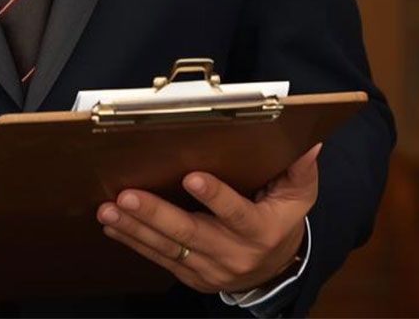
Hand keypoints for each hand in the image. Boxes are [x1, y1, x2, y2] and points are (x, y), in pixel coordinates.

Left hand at [96, 142, 320, 294]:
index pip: (236, 213)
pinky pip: (160, 259)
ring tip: (110, 208)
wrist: (276, 269)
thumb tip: (308, 142)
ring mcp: (210, 269)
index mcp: (261, 230)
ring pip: (169, 247)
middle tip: (127, 195)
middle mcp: (234, 254)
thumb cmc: (282, 220)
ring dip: (136, 228)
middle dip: (155, 214)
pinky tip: (114, 225)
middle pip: (191, 233)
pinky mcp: (192, 276)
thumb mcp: (300, 195)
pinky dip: (134, 242)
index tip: (191, 176)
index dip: (215, 196)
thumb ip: (301, 169)